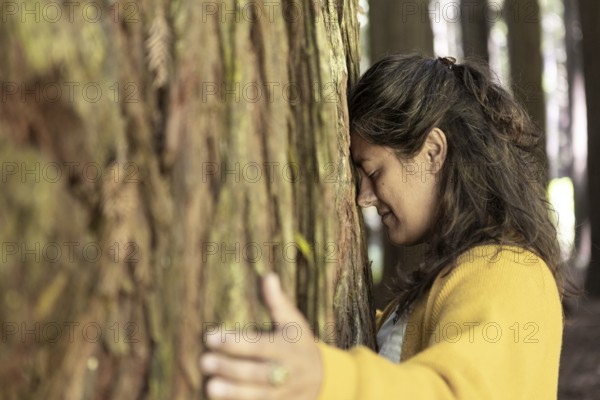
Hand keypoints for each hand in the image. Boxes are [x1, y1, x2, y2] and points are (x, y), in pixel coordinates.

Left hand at [200, 273, 322, 399]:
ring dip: (233, 392)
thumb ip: (278, 302)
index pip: (259, 345)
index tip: (210, 336)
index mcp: (287, 347)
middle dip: (230, 368)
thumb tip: (268, 275)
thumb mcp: (295, 322)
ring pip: (257, 395)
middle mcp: (285, 371)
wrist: (323, 379)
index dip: (235, 342)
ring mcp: (282, 393)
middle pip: (257, 372)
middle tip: (204, 361)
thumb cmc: (301, 344)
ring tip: (210, 387)